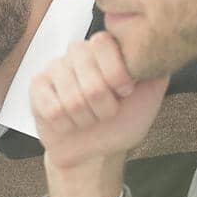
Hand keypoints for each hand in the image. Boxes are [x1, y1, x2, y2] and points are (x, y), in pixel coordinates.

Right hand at [30, 32, 169, 196]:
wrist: (95, 152)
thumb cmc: (121, 123)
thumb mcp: (149, 97)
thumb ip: (156, 70)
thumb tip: (159, 44)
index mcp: (105, 49)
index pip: (104, 44)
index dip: (115, 75)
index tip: (124, 92)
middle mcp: (78, 52)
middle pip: (90, 79)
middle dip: (103, 107)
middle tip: (105, 112)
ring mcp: (55, 68)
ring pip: (71, 98)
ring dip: (85, 119)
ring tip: (87, 119)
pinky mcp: (37, 88)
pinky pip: (52, 109)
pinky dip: (66, 125)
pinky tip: (69, 122)